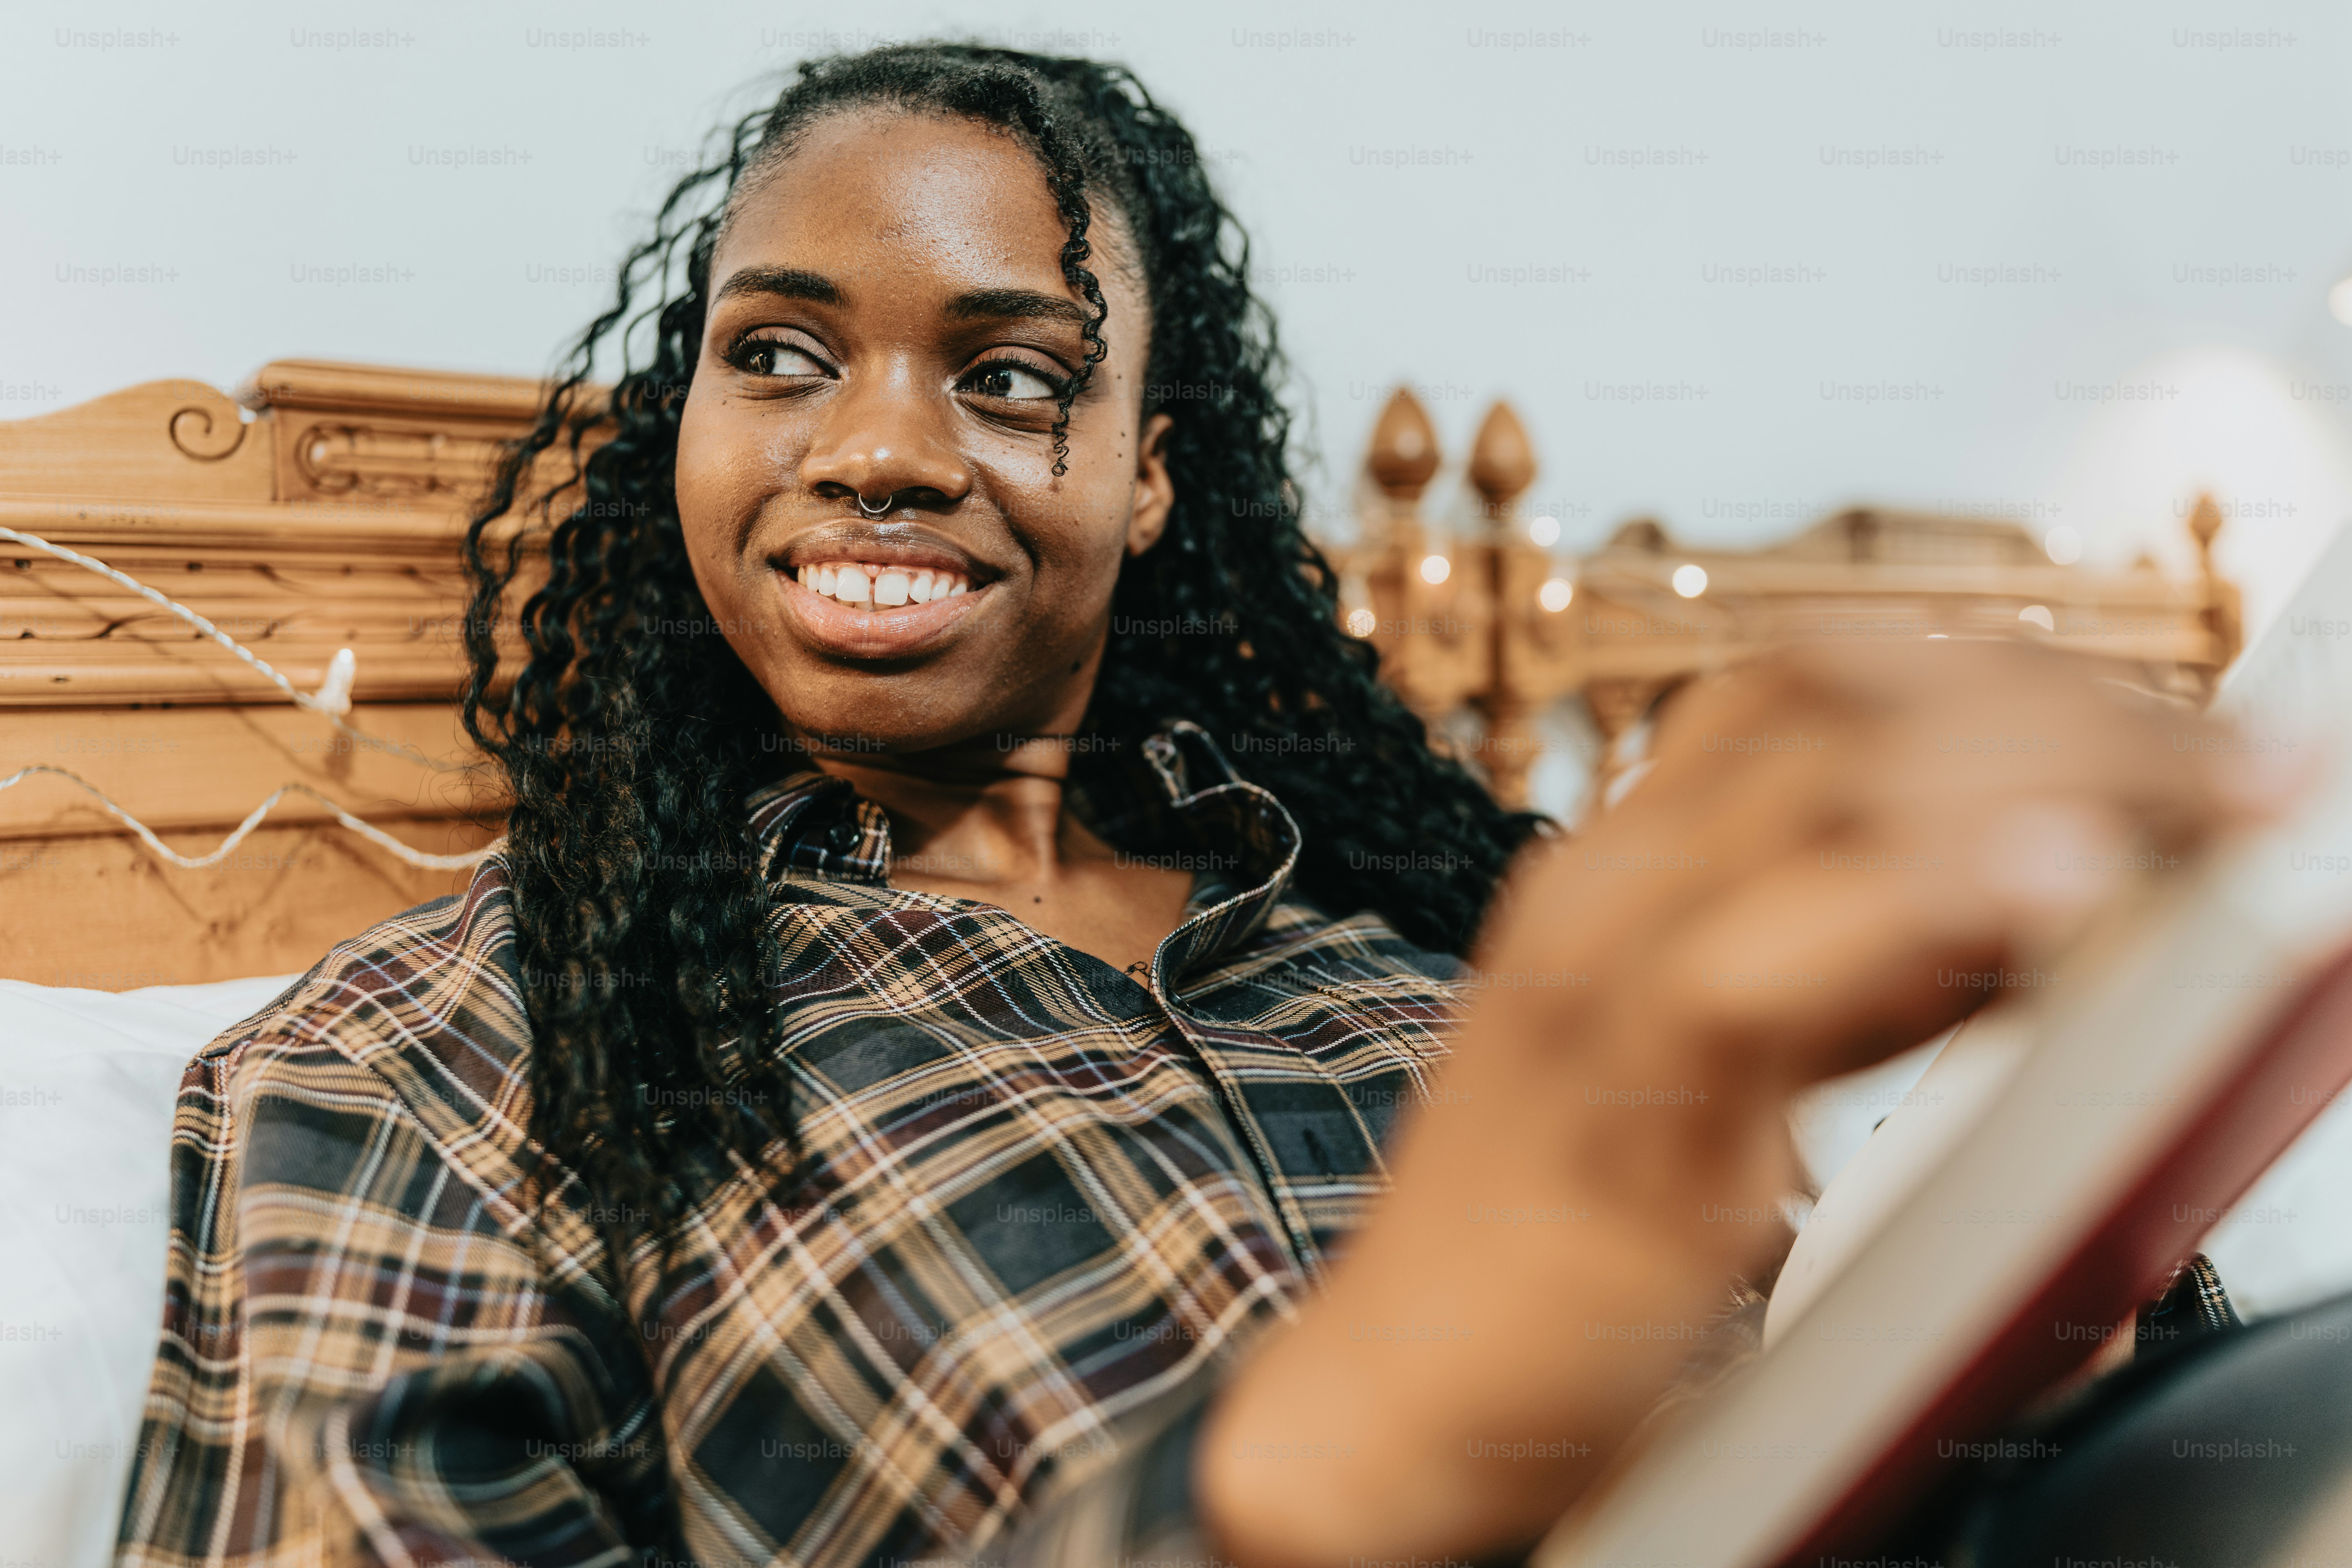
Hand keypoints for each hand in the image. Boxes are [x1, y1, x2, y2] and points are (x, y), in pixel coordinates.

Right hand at [1199, 640, 2300, 1566]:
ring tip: (2209, 809)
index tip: (2173, 721)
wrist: (1398, 1387)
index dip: (2011, 670)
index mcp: (1623, 862)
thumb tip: (2061, 916)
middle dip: (2077, 712)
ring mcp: (1596, 987)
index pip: (1823, 680)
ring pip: (1825, 796)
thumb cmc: (1565, 1231)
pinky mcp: (1621, 1120)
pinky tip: (2055, 889)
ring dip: (2048, 779)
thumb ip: (1870, 973)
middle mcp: (1603, 887)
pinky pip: (1768, 971)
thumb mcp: (1736, 1059)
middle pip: (1848, 704)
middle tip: (2248, 767)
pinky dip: (1926, 910)